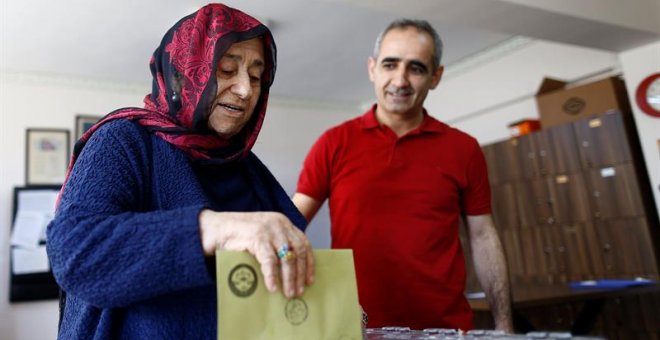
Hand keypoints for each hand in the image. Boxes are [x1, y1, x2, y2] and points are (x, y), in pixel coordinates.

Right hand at [198, 209, 314, 297]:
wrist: (215, 228)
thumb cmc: (239, 235)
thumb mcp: (264, 235)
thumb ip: (277, 245)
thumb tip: (290, 272)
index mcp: (283, 222)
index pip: (304, 243)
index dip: (309, 263)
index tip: (310, 280)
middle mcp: (280, 224)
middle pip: (298, 252)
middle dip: (300, 274)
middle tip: (299, 291)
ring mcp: (269, 230)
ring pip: (287, 258)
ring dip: (289, 278)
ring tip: (288, 293)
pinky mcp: (257, 238)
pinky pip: (269, 260)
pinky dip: (272, 276)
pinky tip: (272, 287)